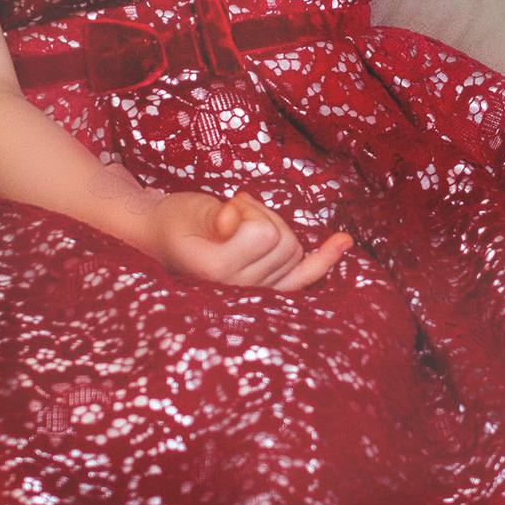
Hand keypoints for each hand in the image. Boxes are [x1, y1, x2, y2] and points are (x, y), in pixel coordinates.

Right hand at [146, 191, 350, 291]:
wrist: (160, 237)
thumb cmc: (175, 219)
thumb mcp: (191, 210)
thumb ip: (215, 216)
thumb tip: (233, 222)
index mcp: (215, 274)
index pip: (265, 234)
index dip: (248, 212)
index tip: (224, 212)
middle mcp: (236, 292)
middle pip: (286, 243)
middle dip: (262, 217)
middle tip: (229, 217)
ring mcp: (254, 294)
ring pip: (296, 252)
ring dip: (273, 228)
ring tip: (237, 226)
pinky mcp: (267, 289)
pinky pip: (304, 277)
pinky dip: (326, 260)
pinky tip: (344, 241)